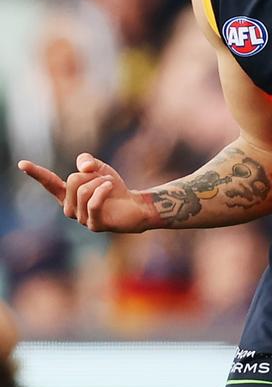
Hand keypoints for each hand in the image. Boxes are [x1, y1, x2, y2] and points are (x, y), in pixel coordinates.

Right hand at [17, 153, 152, 233]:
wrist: (134, 205)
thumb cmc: (113, 188)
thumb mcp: (99, 168)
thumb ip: (87, 161)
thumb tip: (83, 168)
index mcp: (67, 195)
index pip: (49, 183)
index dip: (36, 173)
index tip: (22, 163)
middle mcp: (70, 209)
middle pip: (72, 181)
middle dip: (91, 175)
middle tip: (104, 178)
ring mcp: (81, 219)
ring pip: (83, 191)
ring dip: (100, 182)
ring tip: (109, 183)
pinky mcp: (94, 225)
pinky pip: (93, 203)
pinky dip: (103, 190)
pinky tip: (110, 186)